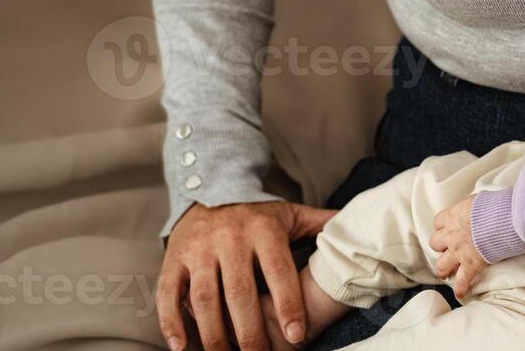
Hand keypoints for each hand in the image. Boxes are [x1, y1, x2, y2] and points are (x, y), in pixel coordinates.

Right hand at [158, 199, 336, 350]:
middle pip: (240, 291)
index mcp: (263, 230)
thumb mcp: (290, 214)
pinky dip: (172, 323)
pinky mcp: (173, 260)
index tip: (297, 335)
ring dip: (214, 335)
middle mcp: (230, 239)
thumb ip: (321, 224)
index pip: (278, 270)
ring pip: (204, 298)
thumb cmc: (257, 214)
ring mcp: (199, 250)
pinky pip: (169, 294)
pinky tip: (182, 348)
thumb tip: (355, 225)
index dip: (288, 303)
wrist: (208, 189)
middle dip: (250, 331)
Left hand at [429, 192, 489, 300]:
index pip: (438, 222)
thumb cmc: (496, 206)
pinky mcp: (470, 264)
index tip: (447, 229)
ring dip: (443, 269)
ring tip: (445, 273)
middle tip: (447, 249)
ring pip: (441, 265)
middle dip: (441, 246)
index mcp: (454, 216)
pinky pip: (461, 281)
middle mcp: (452, 234)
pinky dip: (461, 288)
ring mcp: (459, 251)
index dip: (443, 226)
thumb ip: (472, 207)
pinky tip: (460, 293)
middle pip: (435, 243)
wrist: (504, 218)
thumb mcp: (479, 200)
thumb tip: (477, 207)